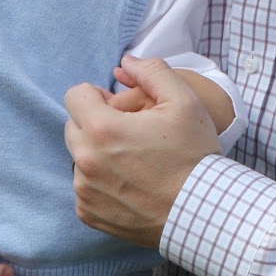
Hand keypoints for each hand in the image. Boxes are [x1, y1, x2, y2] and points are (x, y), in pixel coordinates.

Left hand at [65, 59, 220, 247]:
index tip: (121, 110)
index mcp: (101, 129)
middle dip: (95, 125)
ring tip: (132, 162)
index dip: (98, 97)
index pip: (74, 96)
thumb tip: (126, 62)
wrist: (202, 212)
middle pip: (73, 127)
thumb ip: (152, 72)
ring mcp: (85, 190)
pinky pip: (84, 189)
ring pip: (79, 158)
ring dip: (98, 155)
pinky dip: (100, 184)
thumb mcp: (185, 101)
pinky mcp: (89, 213)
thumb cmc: (194, 156)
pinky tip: (129, 185)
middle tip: (130, 135)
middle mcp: (85, 160)